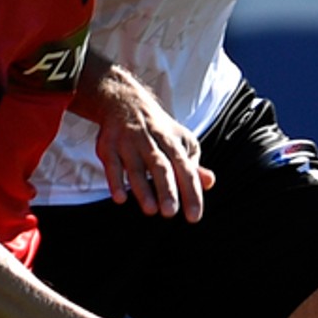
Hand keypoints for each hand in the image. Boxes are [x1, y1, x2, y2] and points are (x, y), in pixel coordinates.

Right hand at [79, 58, 211, 220]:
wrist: (124, 102)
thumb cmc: (158, 130)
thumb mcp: (179, 142)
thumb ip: (192, 165)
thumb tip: (210, 182)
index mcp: (172, 141)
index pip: (185, 168)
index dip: (191, 192)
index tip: (194, 216)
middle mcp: (151, 140)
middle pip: (160, 166)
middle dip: (166, 189)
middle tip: (170, 212)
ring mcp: (128, 142)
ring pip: (136, 167)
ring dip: (142, 188)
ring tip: (150, 210)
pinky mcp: (108, 145)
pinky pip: (111, 164)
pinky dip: (115, 181)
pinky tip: (120, 198)